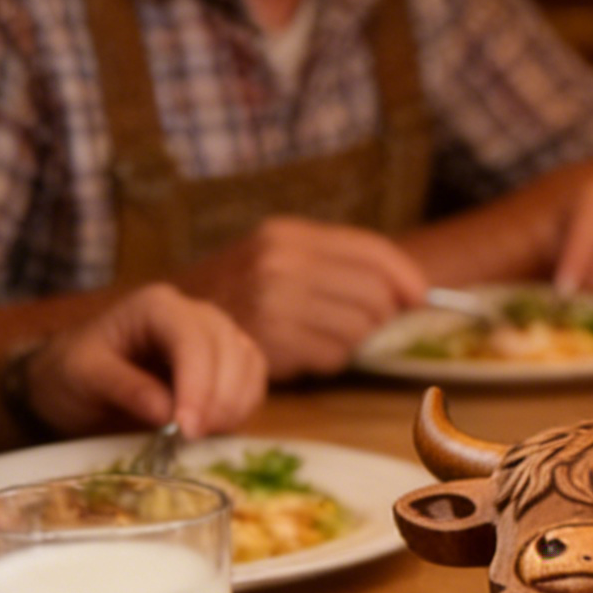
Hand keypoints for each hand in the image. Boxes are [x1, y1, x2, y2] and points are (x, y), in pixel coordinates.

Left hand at [25, 282, 266, 435]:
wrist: (75, 377)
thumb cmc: (73, 372)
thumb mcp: (82, 377)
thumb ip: (123, 387)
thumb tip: (166, 412)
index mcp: (155, 306)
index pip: (192, 339)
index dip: (197, 384)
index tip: (186, 429)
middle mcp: (193, 312)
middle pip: (229, 348)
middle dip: (219, 398)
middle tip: (193, 440)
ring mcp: (215, 334)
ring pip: (248, 363)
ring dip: (235, 405)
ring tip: (203, 438)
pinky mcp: (227, 360)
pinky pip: (252, 380)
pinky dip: (242, 407)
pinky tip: (216, 429)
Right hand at [174, 216, 429, 378]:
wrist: (172, 322)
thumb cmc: (240, 289)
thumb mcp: (279, 255)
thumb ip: (339, 263)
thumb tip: (414, 291)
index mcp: (288, 234)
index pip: (370, 250)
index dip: (405, 275)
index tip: (420, 296)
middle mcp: (281, 263)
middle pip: (374, 293)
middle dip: (379, 312)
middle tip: (363, 320)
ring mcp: (275, 303)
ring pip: (359, 328)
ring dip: (351, 338)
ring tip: (321, 333)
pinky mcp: (272, 343)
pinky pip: (334, 355)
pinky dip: (328, 358)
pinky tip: (303, 350)